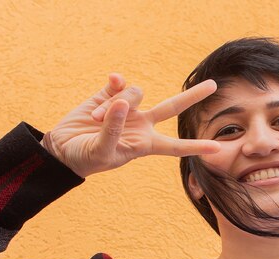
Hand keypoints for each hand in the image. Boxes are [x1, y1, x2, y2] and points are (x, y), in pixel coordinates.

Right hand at [42, 73, 219, 177]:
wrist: (61, 148)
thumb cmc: (85, 158)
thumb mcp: (101, 151)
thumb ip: (112, 129)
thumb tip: (121, 102)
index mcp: (144, 144)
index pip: (175, 147)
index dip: (195, 147)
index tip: (216, 148)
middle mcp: (141, 124)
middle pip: (172, 108)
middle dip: (192, 97)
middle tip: (213, 86)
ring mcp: (127, 108)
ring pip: (136, 93)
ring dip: (115, 105)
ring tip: (95, 119)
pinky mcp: (110, 94)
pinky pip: (120, 82)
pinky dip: (115, 83)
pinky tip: (112, 81)